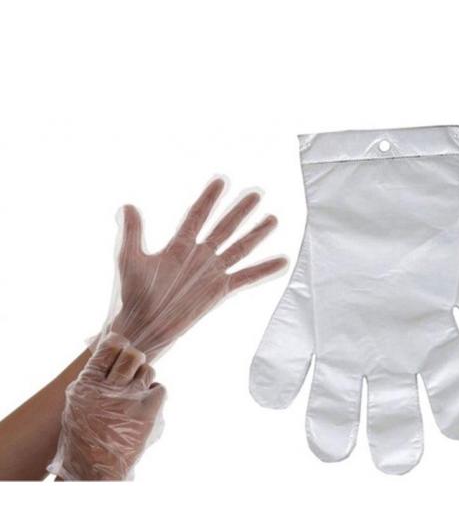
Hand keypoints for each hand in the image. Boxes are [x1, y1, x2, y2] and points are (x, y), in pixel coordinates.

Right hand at [48, 333, 164, 480]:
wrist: (97, 469)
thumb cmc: (85, 435)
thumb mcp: (78, 404)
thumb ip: (93, 380)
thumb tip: (113, 352)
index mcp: (86, 385)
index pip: (107, 349)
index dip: (116, 344)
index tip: (119, 346)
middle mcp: (108, 389)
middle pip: (132, 355)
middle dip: (133, 359)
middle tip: (130, 368)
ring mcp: (130, 399)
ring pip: (147, 370)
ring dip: (143, 378)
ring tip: (134, 393)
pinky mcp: (149, 410)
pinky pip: (159, 388)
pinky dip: (154, 394)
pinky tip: (143, 406)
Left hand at [107, 178, 285, 359]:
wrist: (145, 326)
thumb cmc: (134, 295)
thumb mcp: (130, 259)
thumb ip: (132, 233)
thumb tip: (127, 206)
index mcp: (179, 246)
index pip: (198, 215)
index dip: (209, 199)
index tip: (221, 181)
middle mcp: (200, 256)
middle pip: (225, 227)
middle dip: (240, 211)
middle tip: (256, 194)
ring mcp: (212, 272)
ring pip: (239, 248)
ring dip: (256, 234)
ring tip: (272, 219)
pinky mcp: (220, 290)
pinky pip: (247, 277)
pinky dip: (265, 269)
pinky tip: (282, 261)